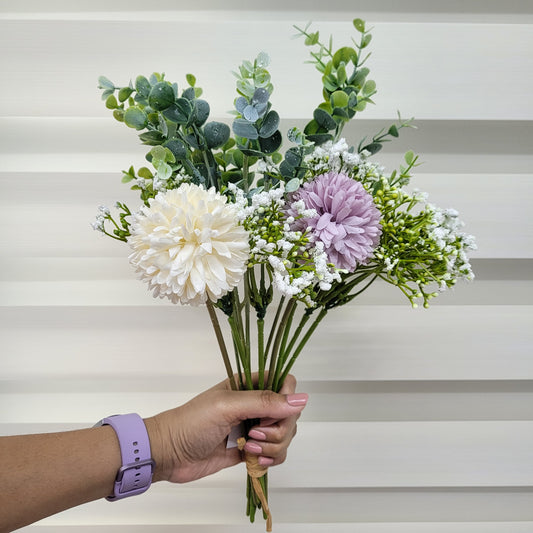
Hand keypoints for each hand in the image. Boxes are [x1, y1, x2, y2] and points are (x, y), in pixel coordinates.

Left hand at [146, 374, 307, 482]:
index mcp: (249, 385)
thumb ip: (264, 401)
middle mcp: (254, 405)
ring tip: (249, 448)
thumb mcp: (228, 406)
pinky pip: (276, 454)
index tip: (277, 412)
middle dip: (279, 429)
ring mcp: (254, 428)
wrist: (169, 453)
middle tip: (255, 433)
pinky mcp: (251, 450)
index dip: (288, 398)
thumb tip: (301, 399)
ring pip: (284, 436)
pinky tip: (254, 460)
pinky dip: (271, 460)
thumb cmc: (192, 422)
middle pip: (289, 413)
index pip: (285, 383)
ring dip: (273, 446)